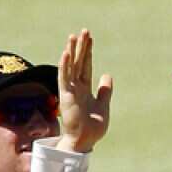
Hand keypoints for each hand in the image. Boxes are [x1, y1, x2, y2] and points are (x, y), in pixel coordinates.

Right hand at [56, 29, 112, 152]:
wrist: (85, 141)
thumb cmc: (93, 126)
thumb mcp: (103, 105)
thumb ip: (104, 90)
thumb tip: (107, 76)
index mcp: (85, 88)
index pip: (86, 65)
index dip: (88, 52)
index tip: (90, 38)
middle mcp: (76, 87)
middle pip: (79, 62)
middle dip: (81, 47)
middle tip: (84, 30)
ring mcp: (70, 90)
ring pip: (70, 66)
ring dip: (71, 51)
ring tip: (73, 36)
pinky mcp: (66, 96)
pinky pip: (64, 78)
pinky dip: (65, 65)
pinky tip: (66, 53)